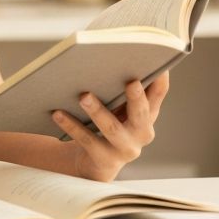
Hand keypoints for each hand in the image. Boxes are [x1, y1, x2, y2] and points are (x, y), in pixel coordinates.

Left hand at [52, 73, 169, 181]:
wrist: (96, 162)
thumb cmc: (110, 124)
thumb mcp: (121, 107)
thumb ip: (122, 88)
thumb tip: (108, 55)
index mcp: (148, 114)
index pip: (159, 93)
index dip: (160, 78)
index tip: (158, 62)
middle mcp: (142, 133)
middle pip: (142, 114)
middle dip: (136, 98)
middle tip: (131, 82)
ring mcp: (125, 148)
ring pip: (112, 128)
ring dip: (98, 111)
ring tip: (84, 96)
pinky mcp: (104, 159)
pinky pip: (86, 140)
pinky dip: (71, 125)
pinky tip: (58, 113)